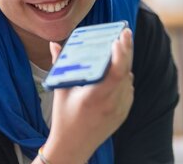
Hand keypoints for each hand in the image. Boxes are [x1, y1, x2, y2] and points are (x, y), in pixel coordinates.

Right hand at [40, 28, 133, 163]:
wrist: (73, 148)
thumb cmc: (63, 118)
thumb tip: (54, 44)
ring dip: (125, 63)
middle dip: (127, 49)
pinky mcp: (123, 113)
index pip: (116, 71)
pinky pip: (128, 89)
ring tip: (120, 48)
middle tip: (125, 33)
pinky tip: (118, 69)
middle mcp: (111, 103)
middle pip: (126, 70)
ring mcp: (120, 109)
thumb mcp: (60, 91)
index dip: (121, 53)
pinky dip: (124, 77)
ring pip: (128, 78)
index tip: (119, 38)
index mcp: (95, 96)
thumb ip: (59, 65)